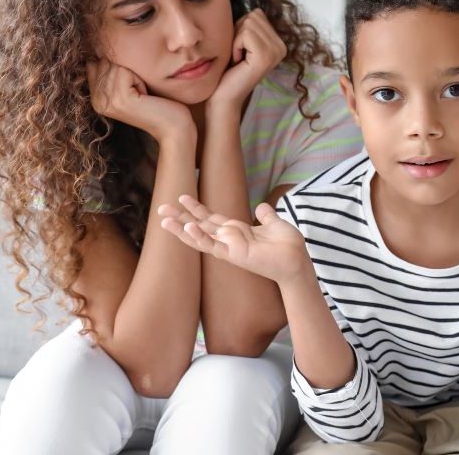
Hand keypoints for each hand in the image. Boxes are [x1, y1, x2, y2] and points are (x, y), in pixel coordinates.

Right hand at [87, 59, 193, 143]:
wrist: (171, 126)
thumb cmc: (155, 103)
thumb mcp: (129, 87)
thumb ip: (111, 73)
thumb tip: (99, 53)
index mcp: (96, 99)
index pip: (93, 65)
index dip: (115, 67)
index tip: (129, 85)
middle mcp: (97, 102)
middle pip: (104, 63)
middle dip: (125, 70)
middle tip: (137, 91)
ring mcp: (108, 102)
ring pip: (115, 66)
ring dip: (134, 75)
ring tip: (141, 94)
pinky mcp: (121, 100)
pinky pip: (125, 72)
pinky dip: (139, 80)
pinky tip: (144, 95)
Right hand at [159, 198, 310, 283]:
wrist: (297, 261)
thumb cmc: (287, 246)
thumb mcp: (275, 225)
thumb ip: (266, 216)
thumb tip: (261, 207)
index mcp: (238, 232)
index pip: (212, 218)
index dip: (197, 208)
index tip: (182, 196)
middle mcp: (230, 240)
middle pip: (200, 226)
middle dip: (181, 218)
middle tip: (161, 208)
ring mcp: (230, 248)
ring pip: (200, 237)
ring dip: (182, 228)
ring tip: (164, 220)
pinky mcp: (234, 255)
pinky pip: (213, 246)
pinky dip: (200, 237)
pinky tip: (188, 227)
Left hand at [207, 9, 287, 116]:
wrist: (224, 95)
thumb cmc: (228, 69)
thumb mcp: (242, 41)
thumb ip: (250, 25)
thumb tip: (252, 7)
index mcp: (278, 42)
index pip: (257, 14)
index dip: (241, 28)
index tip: (241, 49)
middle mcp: (282, 47)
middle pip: (253, 16)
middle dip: (238, 32)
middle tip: (239, 54)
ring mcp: (276, 52)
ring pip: (248, 23)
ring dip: (236, 39)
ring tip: (238, 57)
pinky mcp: (266, 57)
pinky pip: (245, 33)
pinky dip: (235, 45)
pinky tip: (238, 61)